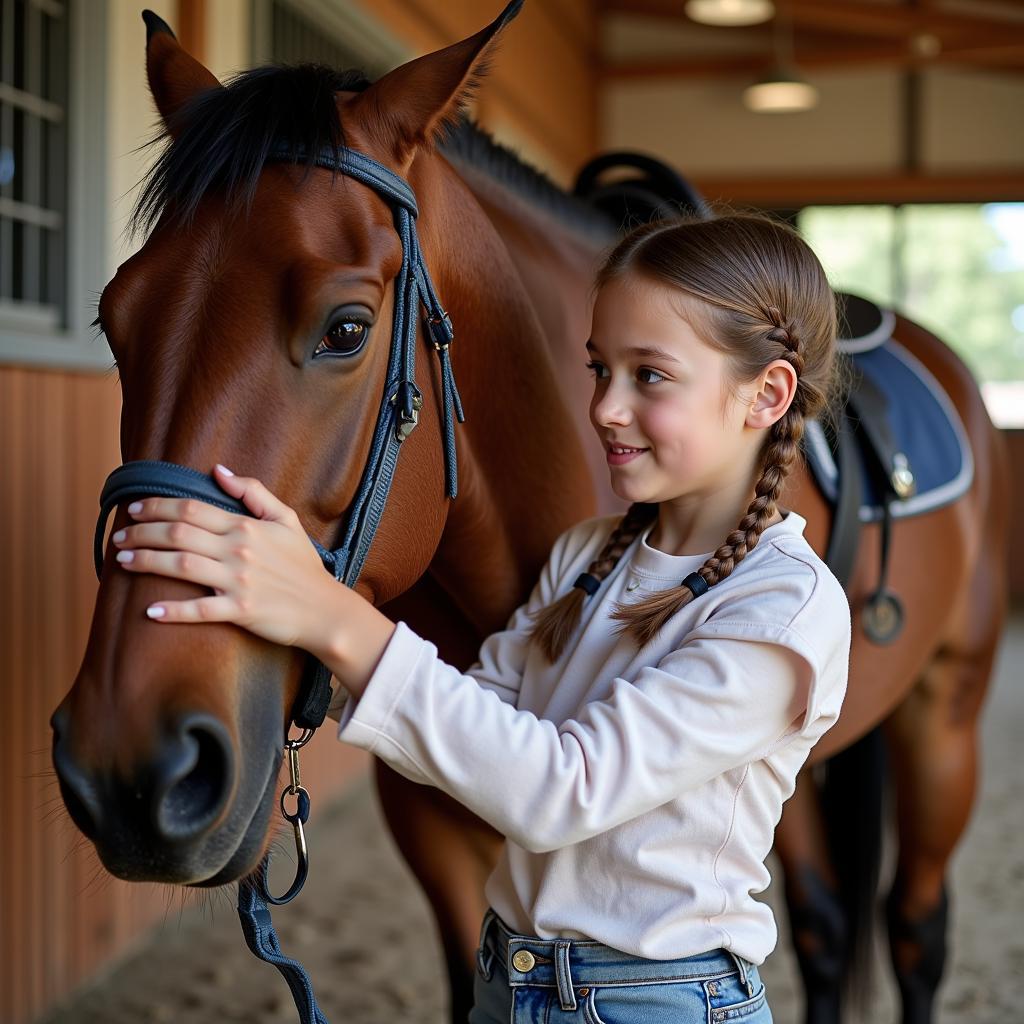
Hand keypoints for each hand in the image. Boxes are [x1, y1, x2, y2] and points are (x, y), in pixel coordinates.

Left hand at [111, 464, 334, 648]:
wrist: (324, 608)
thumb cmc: (304, 566)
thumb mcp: (286, 520)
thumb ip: (254, 492)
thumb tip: (219, 471)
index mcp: (246, 527)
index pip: (192, 509)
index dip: (157, 506)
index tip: (134, 509)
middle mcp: (239, 551)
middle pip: (178, 534)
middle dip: (142, 532)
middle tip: (119, 536)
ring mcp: (239, 582)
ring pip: (181, 566)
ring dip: (146, 562)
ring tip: (122, 561)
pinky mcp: (241, 612)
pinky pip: (200, 610)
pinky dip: (173, 611)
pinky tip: (149, 612)